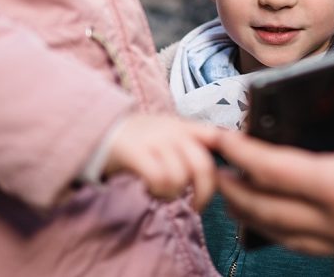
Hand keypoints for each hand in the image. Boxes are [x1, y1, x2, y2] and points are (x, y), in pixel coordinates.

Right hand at [104, 114, 220, 209]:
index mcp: (186, 127)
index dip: (232, 156)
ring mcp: (155, 140)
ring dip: (173, 194)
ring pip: (180, 176)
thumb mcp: (169, 133)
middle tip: (197, 206)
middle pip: (203, 166)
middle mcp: (174, 131)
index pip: (217, 137)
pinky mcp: (136, 152)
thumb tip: (218, 168)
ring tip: (161, 192)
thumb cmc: (140, 139)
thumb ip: (192, 144)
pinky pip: (159, 178)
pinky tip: (150, 190)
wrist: (101, 129)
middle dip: (204, 193)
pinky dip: (157, 191)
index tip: (231, 179)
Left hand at [215, 83, 333, 267]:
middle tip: (212, 171)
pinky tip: (275, 221)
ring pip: (279, 233)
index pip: (273, 170)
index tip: (217, 141)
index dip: (240, 155)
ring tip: (233, 195)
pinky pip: (304, 246)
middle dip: (232, 190)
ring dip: (249, 214)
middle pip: (264, 209)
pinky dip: (280, 231)